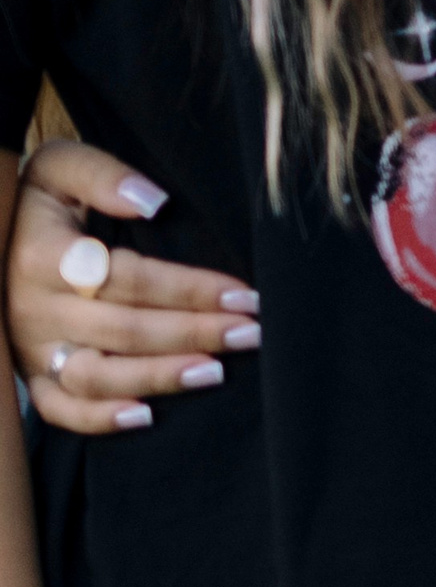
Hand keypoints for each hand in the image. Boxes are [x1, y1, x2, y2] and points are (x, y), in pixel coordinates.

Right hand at [7, 142, 257, 434]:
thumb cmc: (39, 199)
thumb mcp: (60, 167)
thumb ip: (103, 175)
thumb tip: (153, 201)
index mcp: (44, 257)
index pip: (130, 279)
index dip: (189, 289)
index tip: (244, 295)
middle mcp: (36, 309)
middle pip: (125, 329)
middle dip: (195, 333)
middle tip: (251, 334)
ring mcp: (33, 348)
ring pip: (98, 375)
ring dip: (160, 377)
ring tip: (216, 372)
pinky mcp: (32, 374)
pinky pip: (60, 409)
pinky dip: (99, 419)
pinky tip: (146, 417)